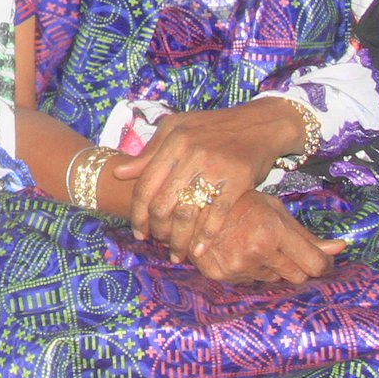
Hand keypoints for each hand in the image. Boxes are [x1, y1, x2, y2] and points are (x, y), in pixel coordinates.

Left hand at [110, 97, 304, 253]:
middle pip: (163, 204)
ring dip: (179, 240)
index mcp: (173, 141)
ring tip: (177, 253)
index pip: (145, 185)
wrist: (260, 124)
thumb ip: (149, 151)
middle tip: (158, 243)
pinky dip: (206, 237)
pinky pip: (216, 215)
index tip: (138, 231)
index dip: (138, 213)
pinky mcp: (237, 181)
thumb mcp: (177, 128)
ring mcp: (214, 168)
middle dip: (157, 230)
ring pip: (187, 213)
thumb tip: (119, 172)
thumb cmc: (214, 127)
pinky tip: (199, 251)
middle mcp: (191, 155)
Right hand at [178, 192, 345, 287]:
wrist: (194, 203)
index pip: (314, 264)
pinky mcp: (220, 274)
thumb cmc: (242, 202)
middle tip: (283, 247)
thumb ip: (306, 235)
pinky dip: (249, 270)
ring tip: (254, 244)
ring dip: (270, 267)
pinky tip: (238, 251)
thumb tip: (341, 248)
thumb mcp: (276, 211)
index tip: (319, 258)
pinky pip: (249, 281)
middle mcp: (257, 252)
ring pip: (272, 279)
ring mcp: (237, 266)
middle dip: (296, 264)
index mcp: (274, 231)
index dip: (320, 262)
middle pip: (296, 276)